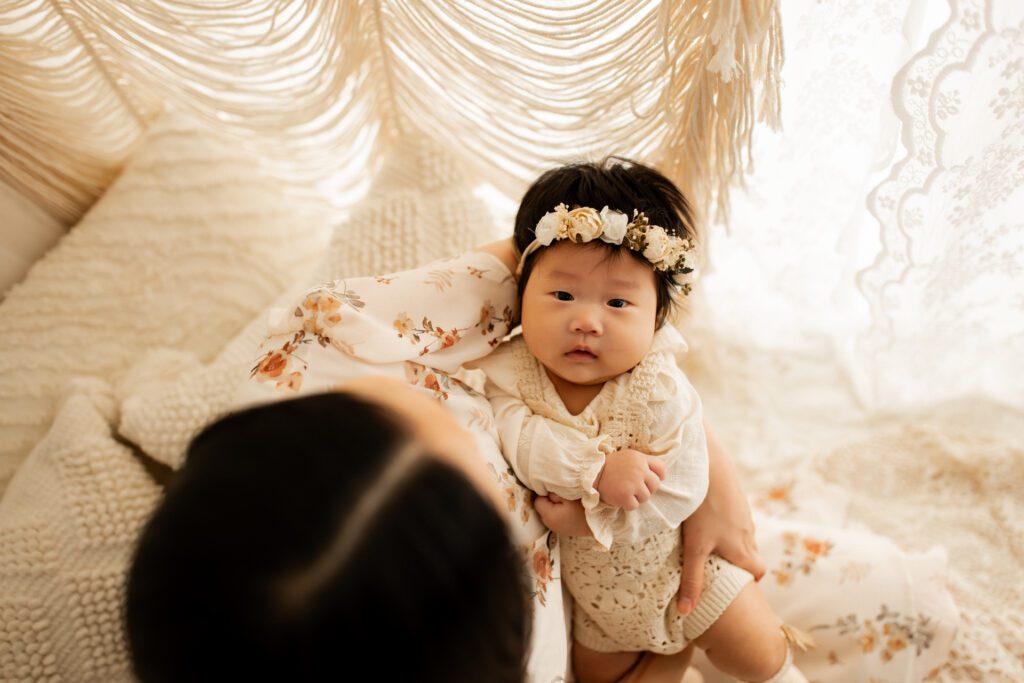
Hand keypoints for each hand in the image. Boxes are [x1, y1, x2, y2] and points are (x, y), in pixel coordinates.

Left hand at [535, 494, 591, 535]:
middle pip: (543, 508)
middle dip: (549, 500)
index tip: (556, 490)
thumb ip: (553, 491)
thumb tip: (545, 489)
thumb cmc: (585, 507)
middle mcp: (550, 525)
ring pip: (550, 512)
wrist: (601, 522)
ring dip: (555, 506)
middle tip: (563, 495)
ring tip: (568, 502)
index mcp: (549, 516)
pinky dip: (561, 513)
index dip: (545, 493)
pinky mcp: (564, 530)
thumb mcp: (568, 494)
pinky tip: (571, 510)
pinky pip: (557, 518)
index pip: (538, 500)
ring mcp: (557, 529)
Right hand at [595, 448, 665, 510]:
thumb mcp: (629, 456)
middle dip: (646, 488)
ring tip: (625, 490)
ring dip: (637, 497)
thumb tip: (661, 476)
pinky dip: (627, 504)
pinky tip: (620, 496)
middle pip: (655, 485)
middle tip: (634, 487)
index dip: (659, 476)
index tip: (650, 480)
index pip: (661, 469)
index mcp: (640, 458)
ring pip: (646, 497)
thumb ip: (644, 462)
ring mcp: (633, 483)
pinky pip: (635, 505)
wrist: (592, 473)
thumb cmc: (612, 466)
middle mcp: (639, 470)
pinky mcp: (625, 495)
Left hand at [677, 424, 765, 614]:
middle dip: (743, 561)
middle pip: (753, 552)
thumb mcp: (695, 548)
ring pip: (745, 532)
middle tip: (725, 565)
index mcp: (742, 548)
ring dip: (735, 539)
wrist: (710, 466)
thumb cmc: (702, 510)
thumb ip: (692, 580)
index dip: (751, 579)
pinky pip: (737, 514)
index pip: (758, 571)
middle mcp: (748, 532)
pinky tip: (709, 513)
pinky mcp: (736, 495)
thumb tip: (685, 612)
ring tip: (713, 540)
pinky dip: (728, 519)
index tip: (739, 583)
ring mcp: (744, 512)